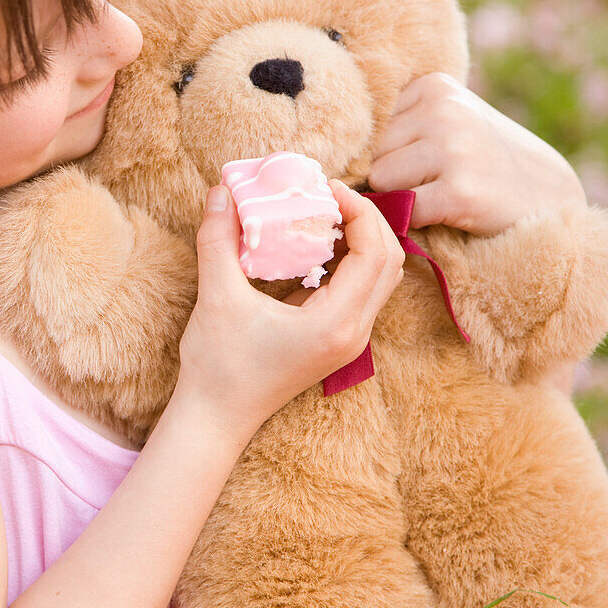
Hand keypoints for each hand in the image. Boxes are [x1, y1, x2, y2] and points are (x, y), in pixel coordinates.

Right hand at [175, 179, 404, 443]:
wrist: (217, 419)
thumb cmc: (219, 367)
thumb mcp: (217, 297)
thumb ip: (218, 241)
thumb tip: (220, 192)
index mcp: (336, 323)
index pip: (375, 253)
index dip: (359, 211)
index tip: (326, 188)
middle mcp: (354, 333)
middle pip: (389, 261)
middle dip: (366, 220)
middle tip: (328, 195)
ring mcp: (350, 340)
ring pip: (381, 277)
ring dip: (363, 239)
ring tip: (325, 213)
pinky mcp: (338, 340)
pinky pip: (363, 290)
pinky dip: (352, 259)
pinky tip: (317, 244)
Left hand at [368, 73, 586, 235]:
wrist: (551, 197)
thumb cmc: (484, 161)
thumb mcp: (449, 121)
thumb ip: (400, 123)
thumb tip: (333, 148)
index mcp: (433, 86)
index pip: (370, 126)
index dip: (385, 153)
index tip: (418, 161)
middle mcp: (442, 110)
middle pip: (371, 154)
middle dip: (391, 177)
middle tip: (434, 183)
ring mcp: (452, 149)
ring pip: (381, 182)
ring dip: (402, 199)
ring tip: (442, 194)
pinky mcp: (459, 192)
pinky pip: (404, 211)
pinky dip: (417, 221)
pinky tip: (449, 213)